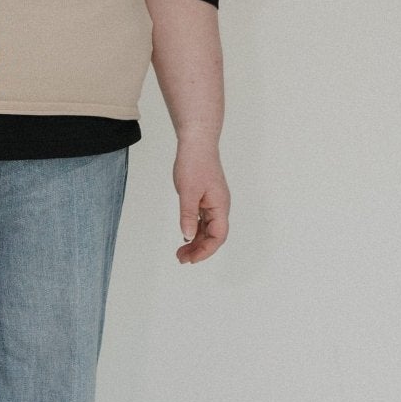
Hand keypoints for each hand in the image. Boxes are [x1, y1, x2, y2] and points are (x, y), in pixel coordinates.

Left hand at [174, 135, 228, 263]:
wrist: (197, 142)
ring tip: (180, 252)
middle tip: (181, 258)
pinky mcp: (206, 198)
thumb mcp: (188, 191)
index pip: (218, 236)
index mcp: (220, 206)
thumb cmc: (195, 163)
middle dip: (199, 249)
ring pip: (207, 229)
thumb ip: (187, 214)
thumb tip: (187, 235)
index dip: (206, 250)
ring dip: (195, 241)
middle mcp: (220, 206)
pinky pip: (203, 220)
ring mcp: (213, 203)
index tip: (191, 259)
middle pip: (213, 236)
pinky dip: (194, 229)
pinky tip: (185, 235)